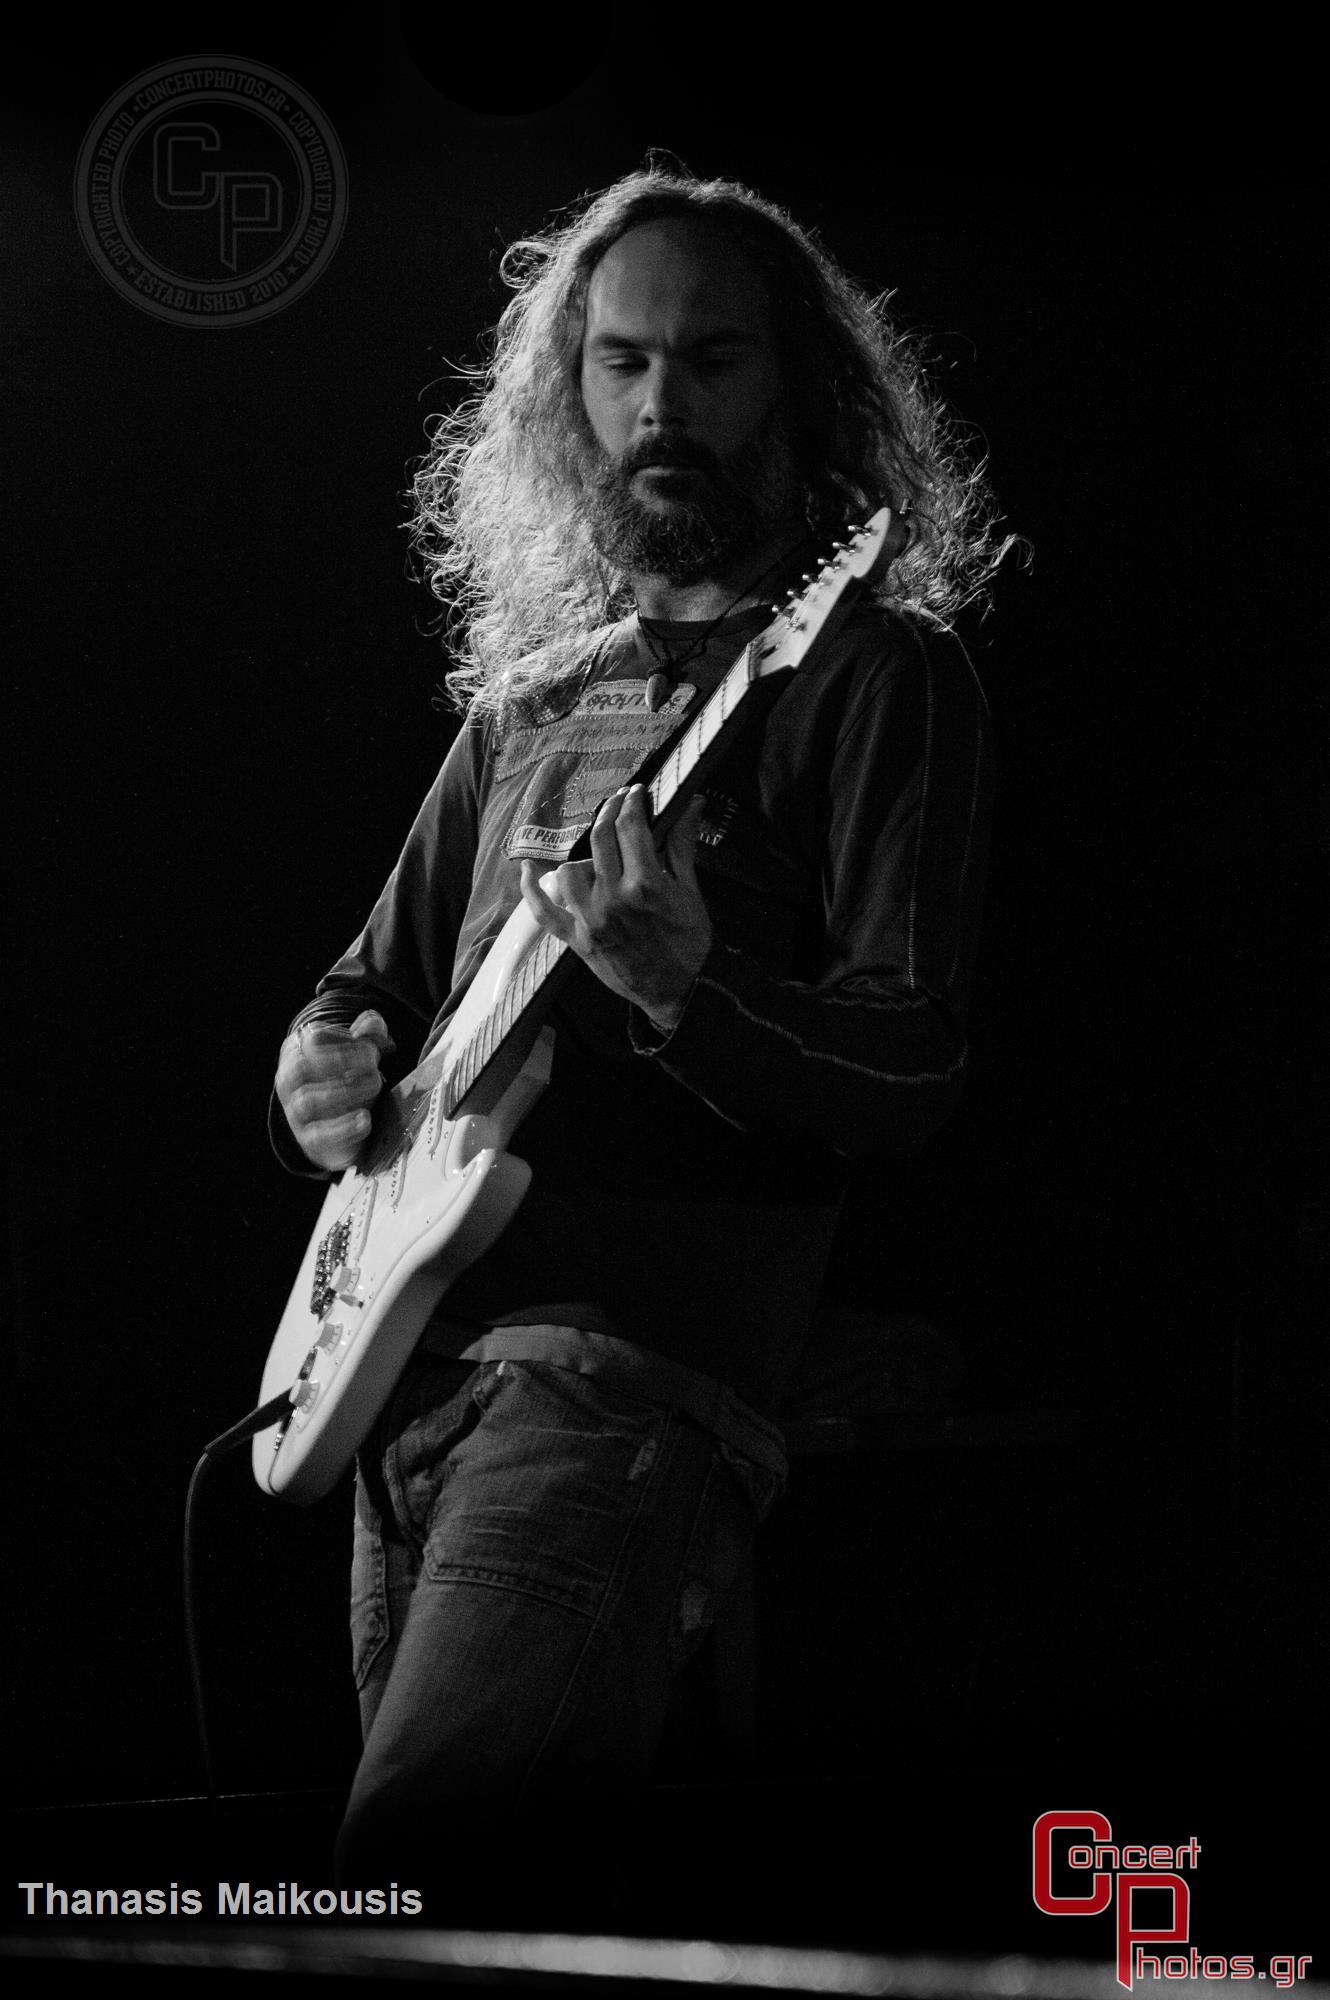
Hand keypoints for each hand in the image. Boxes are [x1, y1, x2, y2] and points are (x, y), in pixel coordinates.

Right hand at [275, 1009, 394, 1171]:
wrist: (343, 1131)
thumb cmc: (349, 1080)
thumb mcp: (360, 1055)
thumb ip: (369, 1036)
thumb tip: (372, 1023)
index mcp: (298, 1051)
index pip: (313, 1039)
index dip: (345, 1040)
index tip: (372, 1048)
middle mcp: (288, 1080)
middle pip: (303, 1068)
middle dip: (343, 1062)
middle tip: (375, 1065)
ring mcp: (294, 1112)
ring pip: (309, 1101)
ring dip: (346, 1091)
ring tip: (375, 1085)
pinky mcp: (307, 1140)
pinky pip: (319, 1134)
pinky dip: (344, 1127)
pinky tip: (366, 1118)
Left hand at [520, 785, 711, 1030]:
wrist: (680, 993)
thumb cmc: (691, 944)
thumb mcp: (692, 893)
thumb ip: (683, 846)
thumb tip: (691, 805)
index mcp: (645, 884)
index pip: (630, 827)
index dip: (632, 803)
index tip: (635, 794)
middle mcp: (612, 899)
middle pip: (600, 839)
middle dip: (609, 812)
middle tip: (618, 804)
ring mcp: (590, 921)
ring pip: (570, 870)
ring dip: (584, 856)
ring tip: (600, 855)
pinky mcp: (577, 941)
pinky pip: (544, 913)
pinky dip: (532, 891)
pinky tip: (529, 869)